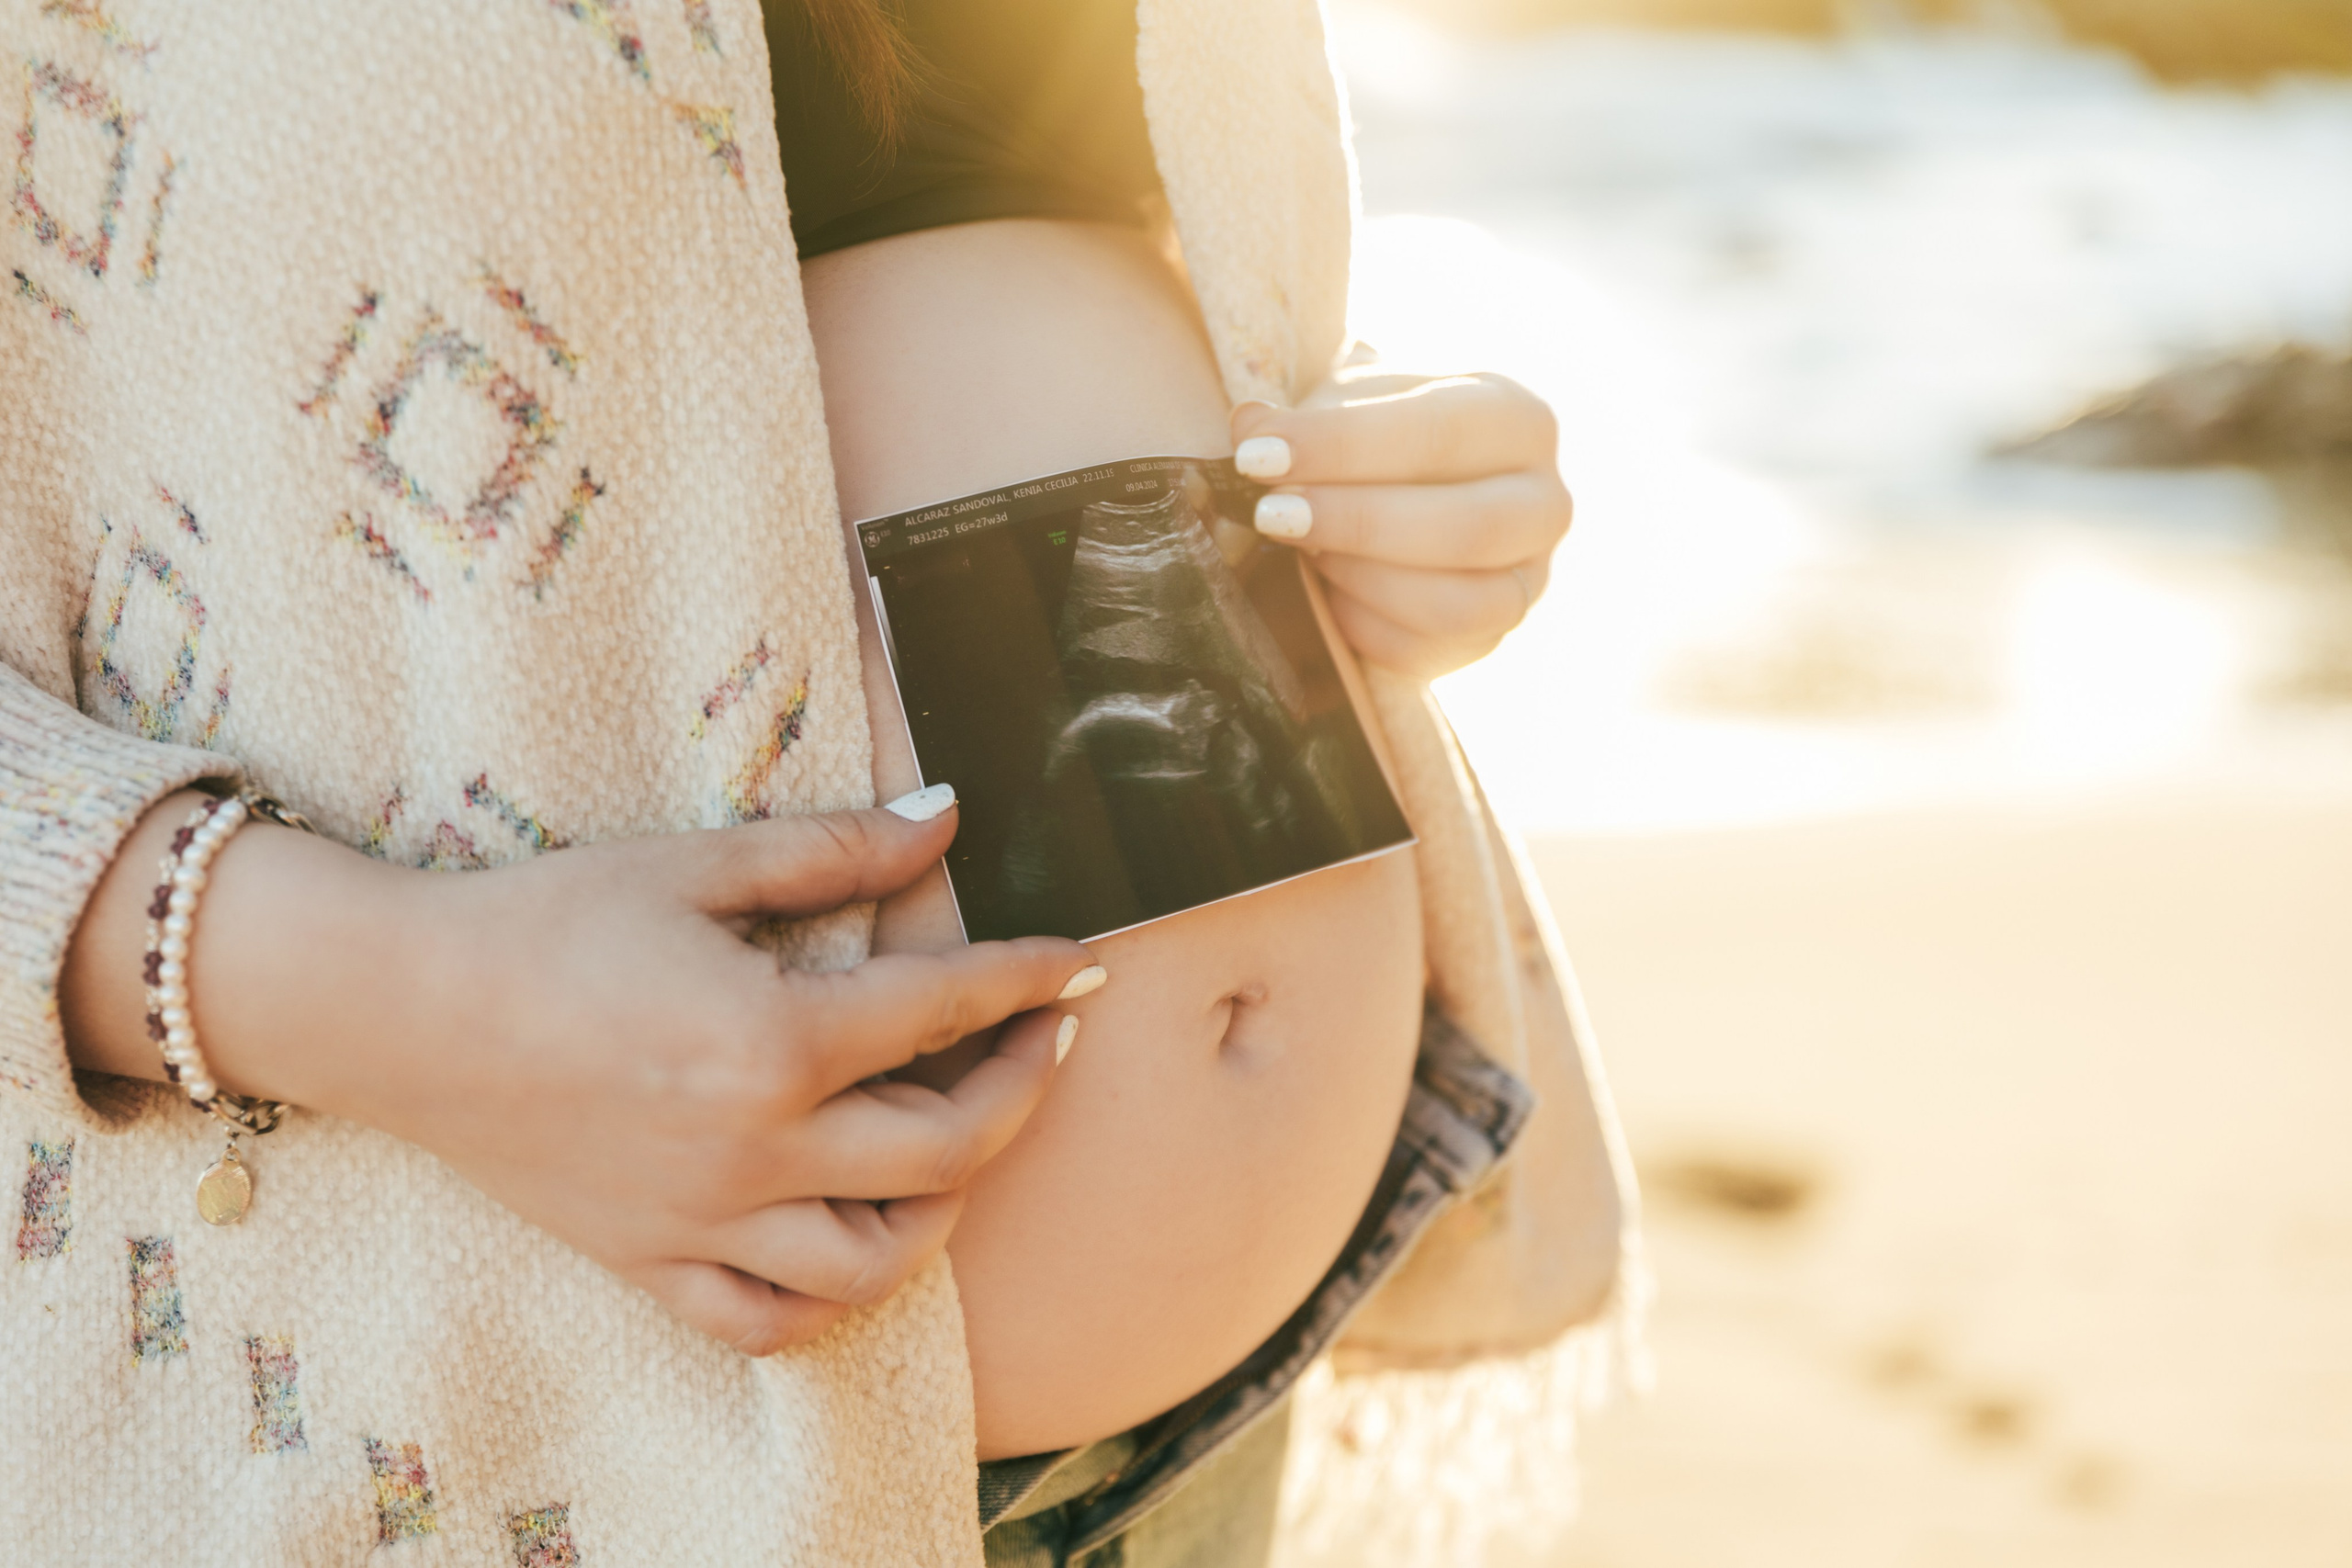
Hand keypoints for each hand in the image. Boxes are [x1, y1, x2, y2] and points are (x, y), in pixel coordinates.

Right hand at [65, 794, 1097, 1354]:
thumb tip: (946, 816)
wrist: (398, 1011)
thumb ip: (835, 851)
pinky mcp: (653, 1263)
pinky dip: (828, 1296)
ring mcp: (705, 1221)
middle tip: (1045, 1037)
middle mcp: (755, 1148)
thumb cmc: (545, 921)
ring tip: (960, 1144)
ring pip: (875, 1260)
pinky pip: (768, 1320)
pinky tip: (852, 1238)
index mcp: (774, 1038)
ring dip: (945, 1206)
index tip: (1084, 962)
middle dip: (1022, 1087)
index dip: (1031, 979)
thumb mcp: (695, 862)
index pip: (948, 1011)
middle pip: (946, 1148)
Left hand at [1231, 369, 1571, 678]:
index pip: (1441, 431)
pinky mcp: (1489, 638)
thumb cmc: (1373, 433)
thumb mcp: (1345, 400)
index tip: (1257, 453)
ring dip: (1362, 579)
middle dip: (1356, 523)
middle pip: (1467, 527)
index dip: (1344, 445)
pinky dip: (1362, 625)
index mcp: (1518, 419)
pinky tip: (1324, 591)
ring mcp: (1527, 579)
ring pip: (1458, 605)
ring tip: (1302, 549)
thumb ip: (1303, 411)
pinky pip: (1426, 652)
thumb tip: (1251, 424)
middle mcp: (1545, 502)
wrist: (1399, 484)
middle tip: (1270, 514)